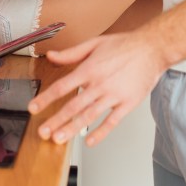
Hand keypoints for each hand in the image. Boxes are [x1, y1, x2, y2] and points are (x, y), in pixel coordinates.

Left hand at [29, 31, 166, 146]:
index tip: (34, 108)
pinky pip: (112, 121)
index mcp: (90, 68)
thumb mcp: (95, 43)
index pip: (62, 86)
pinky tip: (89, 141)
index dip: (46, 98)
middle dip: (56, 120)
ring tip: (59, 139)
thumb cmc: (124, 45)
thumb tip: (51, 55)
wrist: (152, 48)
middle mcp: (100, 83)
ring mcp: (114, 95)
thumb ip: (71, 53)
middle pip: (73, 105)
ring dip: (72, 129)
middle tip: (43, 132)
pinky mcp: (127, 103)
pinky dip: (100, 132)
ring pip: (90, 115)